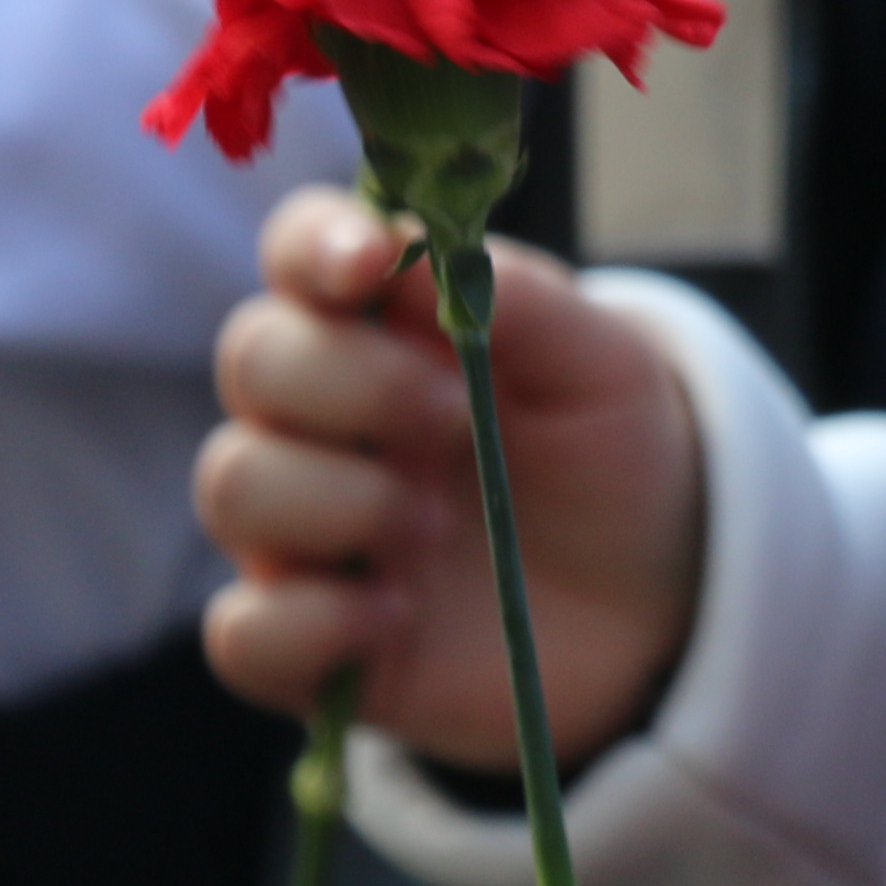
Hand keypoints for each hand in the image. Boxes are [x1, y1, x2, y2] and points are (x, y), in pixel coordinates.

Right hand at [198, 186, 707, 774]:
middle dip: (354, 382)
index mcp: (387, 328)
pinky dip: (313, 623)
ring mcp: (302, 528)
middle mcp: (322, 418)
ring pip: (233, 486)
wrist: (651, 596)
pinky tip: (396, 619)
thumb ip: (519, 299)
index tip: (365, 263)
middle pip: (253, 359)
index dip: (314, 246)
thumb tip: (414, 254)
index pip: (302, 254)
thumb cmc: (606, 455)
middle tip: (458, 420)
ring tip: (435, 529)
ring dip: (339, 501)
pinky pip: (245, 632)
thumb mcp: (603, 367)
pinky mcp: (305, 639)